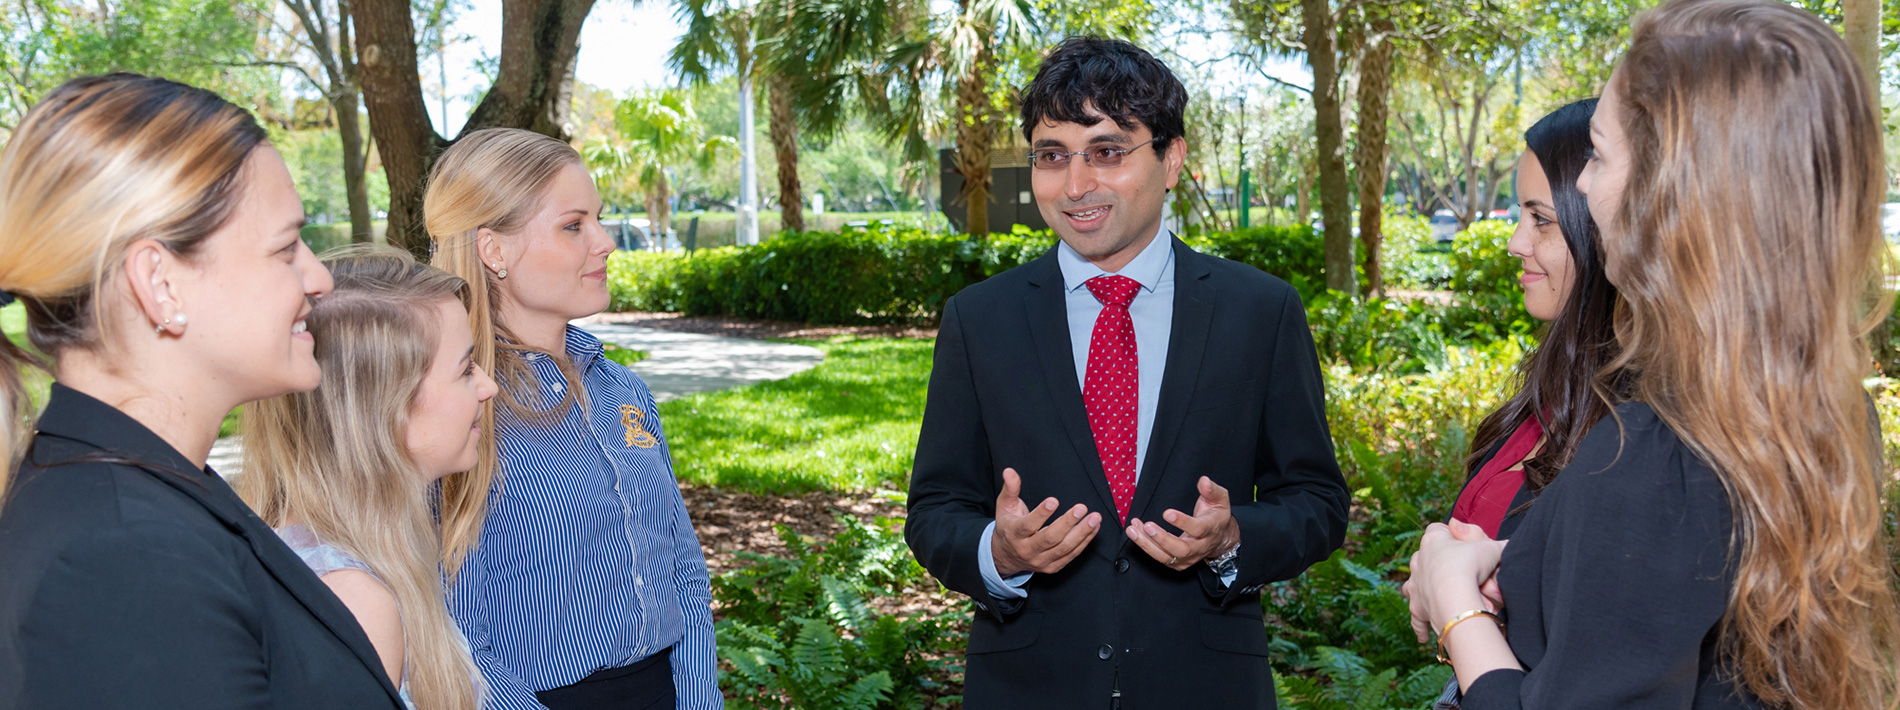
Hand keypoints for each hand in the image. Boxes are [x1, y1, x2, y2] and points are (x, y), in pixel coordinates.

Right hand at [991, 468, 1101, 576]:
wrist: (1006, 556)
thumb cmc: (1008, 526)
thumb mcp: (1004, 506)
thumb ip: (1010, 488)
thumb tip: (1009, 471)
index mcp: (1014, 534)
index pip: (1027, 525)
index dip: (1041, 514)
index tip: (1054, 501)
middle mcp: (1027, 550)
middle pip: (1049, 538)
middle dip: (1067, 523)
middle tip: (1081, 508)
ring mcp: (1040, 561)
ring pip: (1064, 548)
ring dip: (1082, 533)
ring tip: (1094, 518)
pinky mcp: (1052, 566)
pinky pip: (1071, 555)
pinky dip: (1084, 541)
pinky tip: (1094, 528)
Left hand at [1126, 476, 1239, 571]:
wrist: (1220, 538)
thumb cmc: (1216, 516)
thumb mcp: (1220, 500)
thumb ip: (1212, 490)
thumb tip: (1203, 481)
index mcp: (1210, 530)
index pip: (1198, 529)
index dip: (1182, 522)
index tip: (1167, 513)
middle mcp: (1200, 547)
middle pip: (1181, 549)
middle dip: (1162, 539)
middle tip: (1147, 526)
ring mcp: (1188, 558)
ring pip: (1166, 557)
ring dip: (1147, 544)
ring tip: (1133, 529)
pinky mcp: (1178, 563)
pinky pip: (1160, 557)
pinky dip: (1145, 546)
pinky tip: (1135, 532)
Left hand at [1402, 519, 1507, 642]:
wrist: (1457, 595)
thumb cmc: (1472, 566)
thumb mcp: (1490, 547)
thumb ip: (1495, 543)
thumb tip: (1498, 543)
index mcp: (1433, 540)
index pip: (1439, 530)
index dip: (1452, 536)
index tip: (1465, 545)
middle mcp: (1419, 561)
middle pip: (1428, 558)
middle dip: (1444, 566)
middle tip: (1465, 577)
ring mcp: (1416, 584)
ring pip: (1413, 585)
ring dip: (1425, 590)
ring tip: (1439, 599)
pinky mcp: (1418, 607)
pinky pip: (1416, 617)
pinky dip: (1420, 626)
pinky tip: (1424, 635)